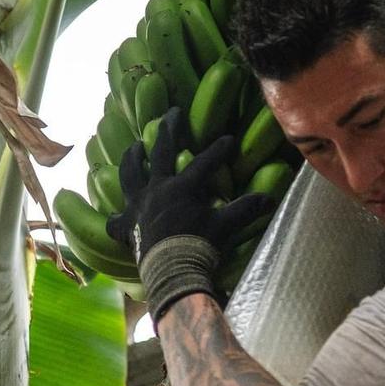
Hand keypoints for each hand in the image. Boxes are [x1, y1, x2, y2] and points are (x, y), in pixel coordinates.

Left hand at [109, 107, 271, 316]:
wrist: (172, 273)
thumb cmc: (199, 246)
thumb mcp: (226, 226)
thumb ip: (246, 209)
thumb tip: (271, 198)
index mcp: (181, 187)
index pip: (204, 162)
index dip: (218, 150)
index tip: (228, 139)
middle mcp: (156, 190)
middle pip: (159, 152)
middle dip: (168, 129)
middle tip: (171, 112)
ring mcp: (137, 207)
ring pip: (129, 175)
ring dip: (132, 158)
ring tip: (134, 146)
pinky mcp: (127, 227)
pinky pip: (114, 221)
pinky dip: (114, 217)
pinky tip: (113, 214)